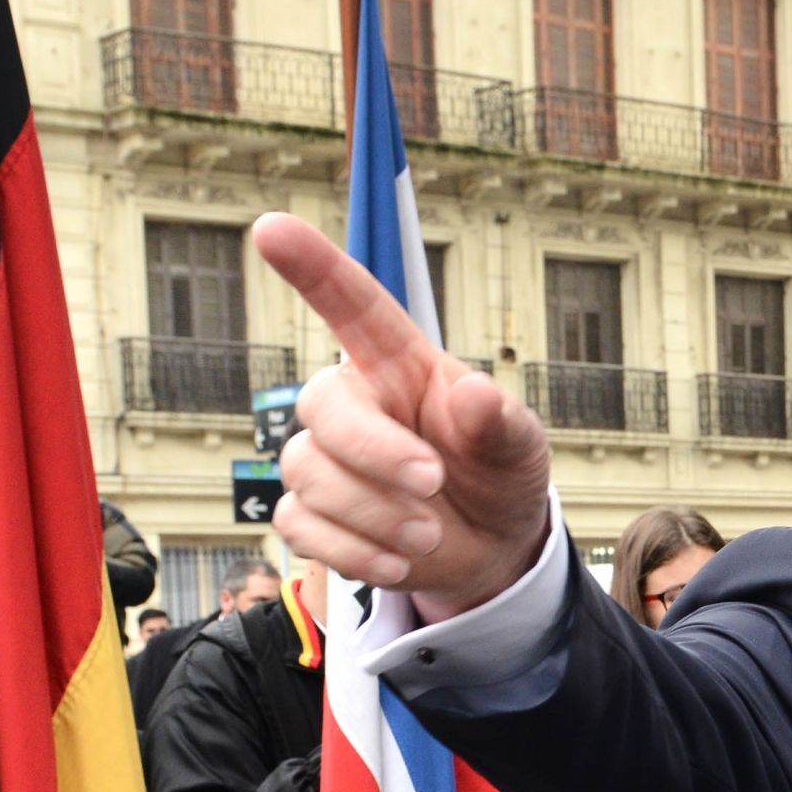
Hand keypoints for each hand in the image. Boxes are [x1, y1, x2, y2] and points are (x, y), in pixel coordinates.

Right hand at [251, 214, 551, 616]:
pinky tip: (397, 562)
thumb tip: (475, 395)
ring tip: (429, 536)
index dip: (312, 267)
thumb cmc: (499, 472)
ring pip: (310, 475)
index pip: (351, 304)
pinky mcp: (312, 515)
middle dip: (374, 451)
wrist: (490, 546)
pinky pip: (302, 527)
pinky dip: (353, 552)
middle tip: (433, 483)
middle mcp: (353, 403)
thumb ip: (500, 420)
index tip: (271, 229)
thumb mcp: (519, 445)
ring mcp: (326, 460)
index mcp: (397, 363)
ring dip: (374, 514)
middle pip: (321, 406)